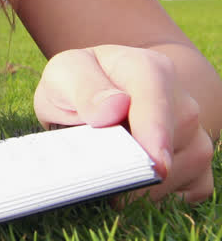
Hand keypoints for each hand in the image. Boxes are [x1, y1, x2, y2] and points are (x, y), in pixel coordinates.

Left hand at [34, 45, 215, 202]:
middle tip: (95, 168)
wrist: (94, 92)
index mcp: (149, 69)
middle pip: (168, 144)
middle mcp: (182, 102)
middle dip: (130, 164)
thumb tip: (113, 107)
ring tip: (108, 168)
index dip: (154, 132)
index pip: (156, 102)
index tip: (153, 162)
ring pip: (181, 172)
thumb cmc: (78, 83)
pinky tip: (131, 184)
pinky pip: (190, 190)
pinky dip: (159, 196)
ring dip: (139, 182)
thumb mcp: (65, 74)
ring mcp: (195, 135)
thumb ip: (83, 86)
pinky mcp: (198, 163)